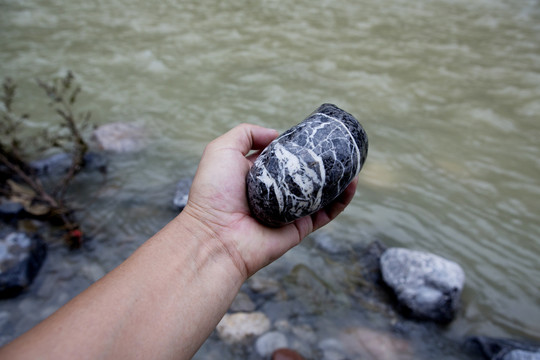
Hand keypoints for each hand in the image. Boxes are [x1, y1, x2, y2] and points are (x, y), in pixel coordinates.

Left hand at [182, 123, 357, 277]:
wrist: (216, 236)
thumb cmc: (214, 192)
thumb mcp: (221, 150)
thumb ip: (246, 133)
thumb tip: (276, 134)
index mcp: (256, 175)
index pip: (282, 158)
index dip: (296, 146)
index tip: (312, 135)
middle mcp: (274, 193)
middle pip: (304, 175)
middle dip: (321, 162)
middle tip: (337, 147)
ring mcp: (288, 211)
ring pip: (320, 194)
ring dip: (338, 179)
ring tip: (352, 163)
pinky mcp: (300, 228)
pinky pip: (326, 214)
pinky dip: (341, 200)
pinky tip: (352, 183)